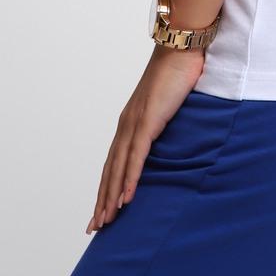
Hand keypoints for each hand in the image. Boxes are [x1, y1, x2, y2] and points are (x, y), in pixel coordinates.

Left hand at [85, 43, 205, 232]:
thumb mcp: (170, 106)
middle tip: (95, 227)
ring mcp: (135, 123)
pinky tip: (126, 198)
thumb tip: (172, 140)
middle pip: (110, 170)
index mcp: (130, 122)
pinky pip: (136, 156)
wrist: (181, 48)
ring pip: (118, 168)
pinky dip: (129, 179)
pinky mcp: (147, 121)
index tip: (102, 210)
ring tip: (106, 221)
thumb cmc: (179, 73)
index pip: (113, 162)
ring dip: (111, 196)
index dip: (106, 187)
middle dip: (102, 200)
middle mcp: (126, 125)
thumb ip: (166, 124)